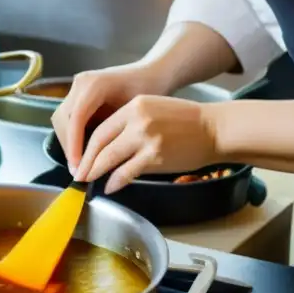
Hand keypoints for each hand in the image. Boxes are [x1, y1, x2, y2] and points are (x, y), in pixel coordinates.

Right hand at [51, 65, 167, 172]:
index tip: (79, 167)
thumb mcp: (136, 111)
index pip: (76, 117)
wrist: (152, 72)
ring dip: (68, 143)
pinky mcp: (78, 95)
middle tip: (79, 172)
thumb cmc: (150, 90)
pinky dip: (73, 137)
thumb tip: (104, 162)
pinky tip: (84, 153)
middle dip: (68, 147)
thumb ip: (117, 132)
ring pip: (62, 120)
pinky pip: (69, 118)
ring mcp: (78, 88)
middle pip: (63, 119)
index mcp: (95, 84)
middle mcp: (81, 83)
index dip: (74, 145)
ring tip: (81, 166)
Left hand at [74, 95, 219, 193]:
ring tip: (87, 181)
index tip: (80, 157)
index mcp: (135, 105)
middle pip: (100, 142)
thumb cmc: (188, 122)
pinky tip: (110, 187)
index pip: (102, 127)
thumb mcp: (155, 110)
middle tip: (78, 173)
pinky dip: (115, 181)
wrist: (216, 129)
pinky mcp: (155, 156)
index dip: (87, 145)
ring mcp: (146, 138)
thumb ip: (132, 124)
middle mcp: (137, 119)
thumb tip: (110, 146)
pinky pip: (126, 172)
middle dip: (86, 161)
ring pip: (109, 157)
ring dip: (95, 172)